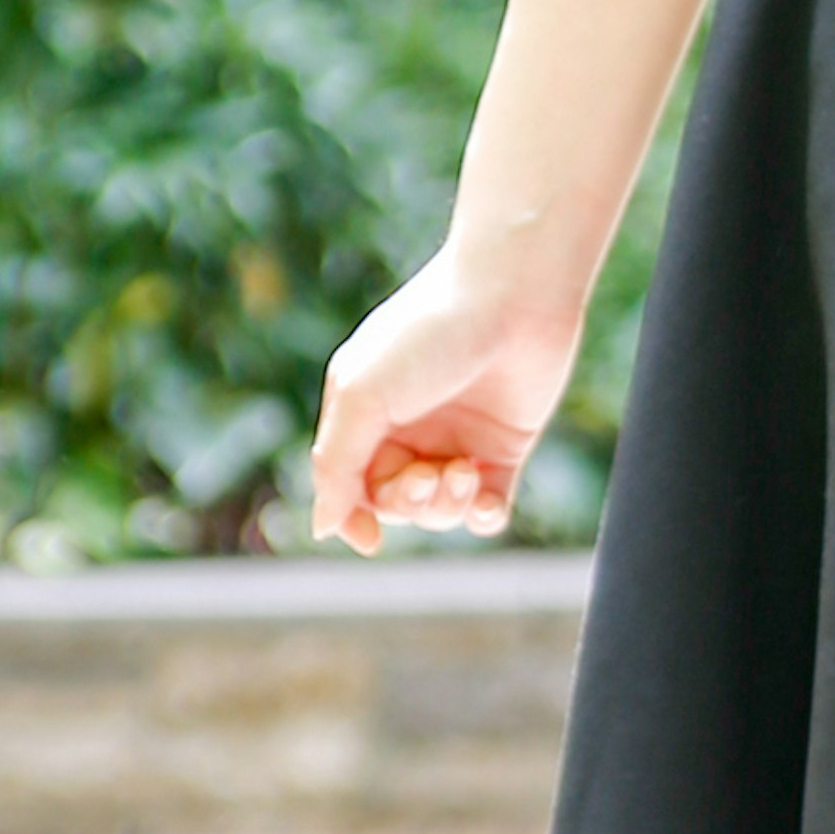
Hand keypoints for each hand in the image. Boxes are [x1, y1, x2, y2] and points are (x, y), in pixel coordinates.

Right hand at [309, 249, 579, 554]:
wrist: (512, 295)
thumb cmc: (429, 334)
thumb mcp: (363, 395)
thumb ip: (337, 464)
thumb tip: (322, 527)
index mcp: (365, 411)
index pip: (350, 483)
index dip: (354, 516)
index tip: (368, 538)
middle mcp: (408, 428)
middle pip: (395, 502)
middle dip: (408, 503)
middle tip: (426, 478)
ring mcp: (457, 438)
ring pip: (441, 510)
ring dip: (447, 506)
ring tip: (463, 473)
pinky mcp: (504, 446)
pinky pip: (487, 507)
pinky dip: (483, 515)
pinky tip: (486, 500)